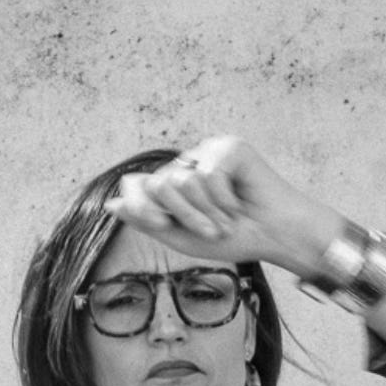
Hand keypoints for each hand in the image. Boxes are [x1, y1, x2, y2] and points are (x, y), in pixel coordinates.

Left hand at [104, 135, 340, 275]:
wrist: (274, 237)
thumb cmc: (234, 238)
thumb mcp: (182, 237)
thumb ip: (147, 220)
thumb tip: (111, 202)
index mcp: (175, 184)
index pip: (139, 185)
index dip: (145, 208)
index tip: (164, 225)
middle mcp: (188, 164)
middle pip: (158, 185)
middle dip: (183, 217)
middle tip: (210, 231)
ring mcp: (208, 152)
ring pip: (182, 181)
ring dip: (206, 213)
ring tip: (227, 221)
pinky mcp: (229, 147)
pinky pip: (209, 175)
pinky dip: (224, 199)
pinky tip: (239, 203)